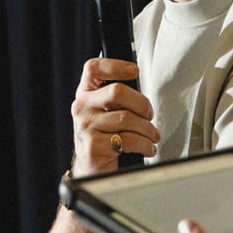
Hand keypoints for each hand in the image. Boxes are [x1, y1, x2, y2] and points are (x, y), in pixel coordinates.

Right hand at [71, 56, 158, 173]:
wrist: (91, 167)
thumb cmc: (104, 136)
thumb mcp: (105, 111)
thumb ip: (118, 98)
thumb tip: (143, 93)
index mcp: (85, 94)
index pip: (93, 69)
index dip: (115, 65)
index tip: (134, 70)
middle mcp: (82, 107)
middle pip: (117, 92)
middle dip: (142, 104)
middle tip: (148, 115)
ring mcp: (86, 127)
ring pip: (127, 118)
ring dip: (147, 129)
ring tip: (151, 136)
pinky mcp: (94, 146)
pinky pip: (129, 140)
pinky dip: (145, 145)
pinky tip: (147, 148)